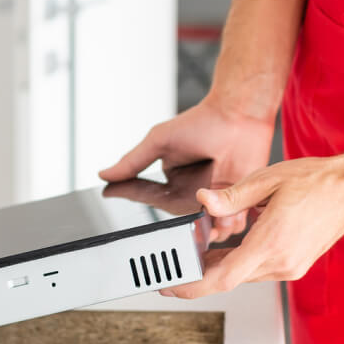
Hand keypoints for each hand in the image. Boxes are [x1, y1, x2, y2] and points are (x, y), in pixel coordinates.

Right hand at [99, 96, 274, 240]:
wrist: (237, 114)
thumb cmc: (201, 123)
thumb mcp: (159, 141)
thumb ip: (133, 162)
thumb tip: (103, 174)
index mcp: (173, 184)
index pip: (155, 204)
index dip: (149, 213)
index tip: (139, 215)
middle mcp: (194, 195)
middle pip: (185, 224)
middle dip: (186, 229)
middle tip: (186, 225)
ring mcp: (218, 199)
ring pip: (210, 229)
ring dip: (210, 228)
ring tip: (209, 218)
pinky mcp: (240, 200)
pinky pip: (234, 222)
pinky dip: (231, 222)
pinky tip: (227, 214)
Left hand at [163, 152, 343, 298]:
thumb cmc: (317, 182)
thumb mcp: (268, 180)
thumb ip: (232, 197)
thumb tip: (203, 202)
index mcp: (271, 242)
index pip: (223, 278)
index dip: (192, 286)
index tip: (171, 286)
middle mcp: (281, 261)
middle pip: (228, 278)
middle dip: (199, 273)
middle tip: (175, 264)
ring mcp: (289, 267)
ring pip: (242, 274)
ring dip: (219, 266)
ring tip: (199, 250)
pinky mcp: (293, 266)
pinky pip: (257, 270)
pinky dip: (238, 261)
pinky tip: (227, 248)